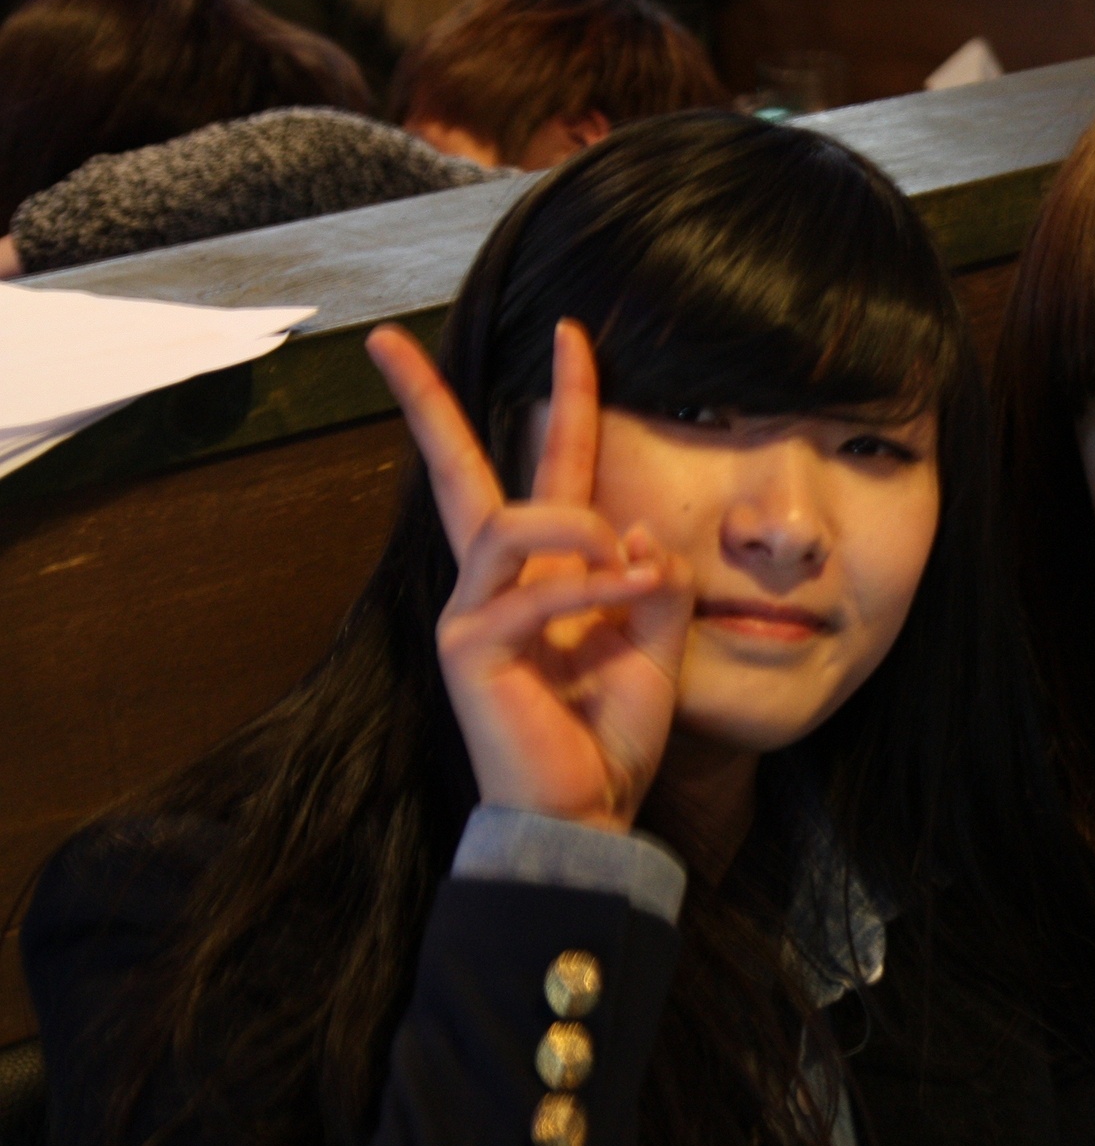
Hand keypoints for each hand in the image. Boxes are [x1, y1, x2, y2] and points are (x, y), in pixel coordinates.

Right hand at [366, 320, 694, 832]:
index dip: (566, 398)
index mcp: (546, 571)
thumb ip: (652, 581)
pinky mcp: (471, 650)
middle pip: (453, 471)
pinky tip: (625, 597)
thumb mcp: (656, 641)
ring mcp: (474, 613)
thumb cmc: (610, 731)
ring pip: (508, 522)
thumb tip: (637, 533)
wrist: (587, 814)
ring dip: (578, 527)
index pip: (548, 467)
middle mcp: (498, 581)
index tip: (570, 331)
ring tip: (625, 564)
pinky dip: (593, 590)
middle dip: (424, 402)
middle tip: (386, 340)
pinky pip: (535, 592)